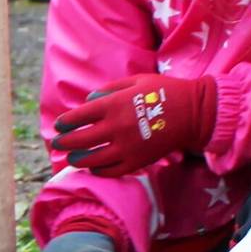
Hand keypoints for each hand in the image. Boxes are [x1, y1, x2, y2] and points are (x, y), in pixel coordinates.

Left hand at [50, 74, 216, 176]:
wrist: (194, 112)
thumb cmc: (164, 91)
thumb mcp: (136, 81)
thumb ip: (110, 89)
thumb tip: (89, 100)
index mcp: (114, 105)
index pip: (79, 116)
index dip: (65, 122)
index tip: (59, 125)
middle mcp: (116, 127)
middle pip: (80, 139)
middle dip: (64, 142)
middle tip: (57, 143)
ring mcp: (127, 147)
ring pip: (93, 159)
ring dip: (78, 159)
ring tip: (71, 158)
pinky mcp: (138, 162)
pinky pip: (112, 171)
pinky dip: (99, 171)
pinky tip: (94, 167)